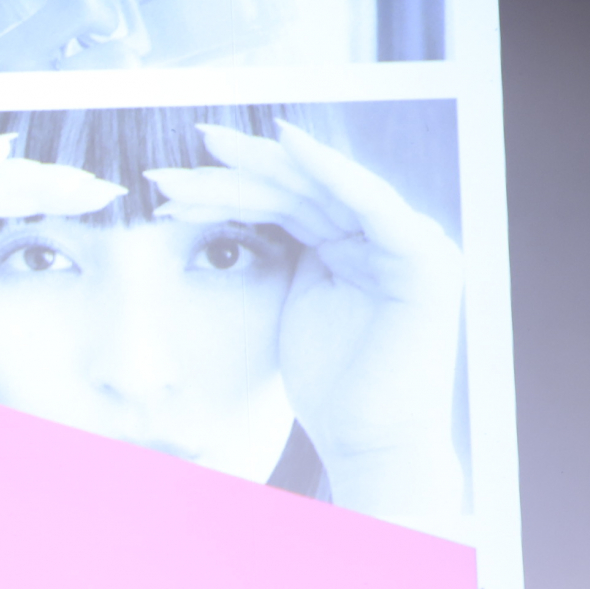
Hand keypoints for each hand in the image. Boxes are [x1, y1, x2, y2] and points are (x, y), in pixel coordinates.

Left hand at [147, 122, 465, 524]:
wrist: (369, 442)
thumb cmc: (331, 387)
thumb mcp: (292, 307)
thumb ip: (284, 259)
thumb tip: (238, 222)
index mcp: (352, 248)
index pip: (285, 204)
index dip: (227, 190)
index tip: (167, 185)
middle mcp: (383, 236)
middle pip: (300, 189)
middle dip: (235, 170)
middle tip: (176, 157)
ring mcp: (408, 243)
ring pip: (324, 187)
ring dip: (262, 166)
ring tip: (207, 150)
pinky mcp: (422, 257)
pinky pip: (370, 201)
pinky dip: (329, 170)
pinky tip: (287, 146)